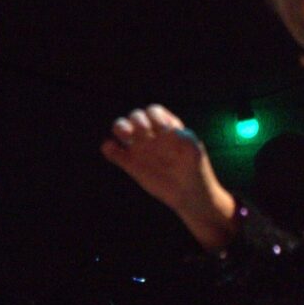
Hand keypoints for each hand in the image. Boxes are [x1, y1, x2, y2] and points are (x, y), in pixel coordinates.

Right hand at [101, 103, 236, 248]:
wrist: (189, 193)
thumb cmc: (195, 167)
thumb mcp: (194, 149)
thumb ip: (182, 136)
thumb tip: (169, 130)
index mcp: (165, 126)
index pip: (153, 111)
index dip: (155, 116)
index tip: (163, 130)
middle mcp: (150, 133)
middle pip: (135, 116)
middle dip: (137, 119)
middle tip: (143, 131)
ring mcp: (139, 148)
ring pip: (121, 128)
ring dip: (120, 127)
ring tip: (126, 135)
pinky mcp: (130, 164)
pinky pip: (113, 152)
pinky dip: (108, 148)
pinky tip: (112, 149)